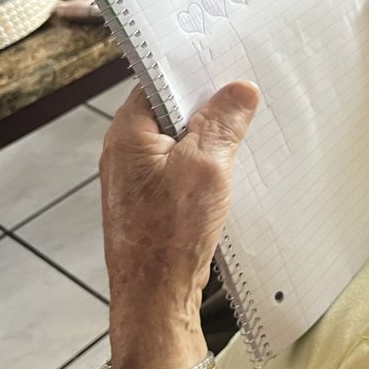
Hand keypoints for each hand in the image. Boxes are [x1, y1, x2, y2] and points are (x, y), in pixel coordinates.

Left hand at [100, 83, 259, 325]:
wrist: (156, 299)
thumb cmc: (168, 237)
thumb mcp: (206, 168)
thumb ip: (222, 124)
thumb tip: (239, 91)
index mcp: (127, 134)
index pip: (159, 82)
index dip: (193, 73)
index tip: (227, 69)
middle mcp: (125, 153)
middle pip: (171, 112)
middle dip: (208, 109)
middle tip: (243, 104)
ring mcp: (137, 179)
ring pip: (179, 142)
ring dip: (209, 141)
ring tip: (239, 140)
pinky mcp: (151, 201)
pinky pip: (181, 168)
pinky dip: (204, 166)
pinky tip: (227, 174)